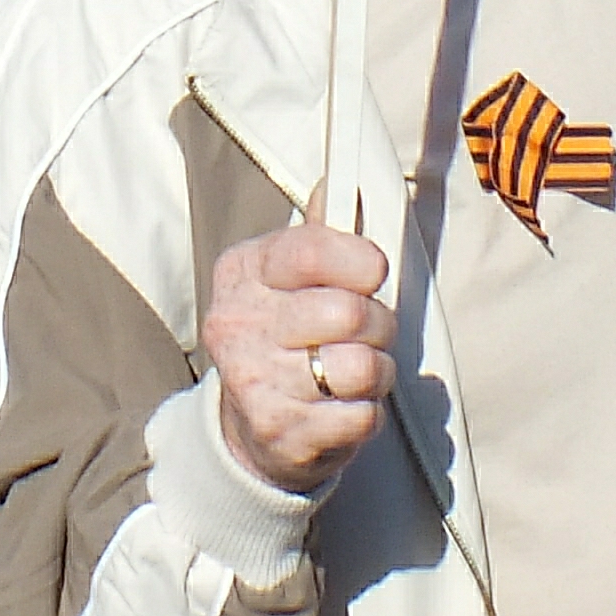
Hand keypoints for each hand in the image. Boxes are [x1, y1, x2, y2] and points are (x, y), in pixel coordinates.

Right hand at [204, 219, 393, 496]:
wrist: (249, 428)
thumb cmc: (282, 340)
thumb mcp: (287, 280)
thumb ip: (318, 235)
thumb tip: (338, 181)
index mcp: (241, 273)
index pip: (312, 251)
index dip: (360, 260)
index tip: (372, 272)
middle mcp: (237, 325)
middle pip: (349, 312)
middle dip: (378, 323)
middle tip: (366, 332)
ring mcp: (256, 383)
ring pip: (363, 367)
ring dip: (377, 371)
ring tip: (356, 372)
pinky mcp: (283, 434)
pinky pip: (363, 416)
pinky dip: (366, 413)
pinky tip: (342, 407)